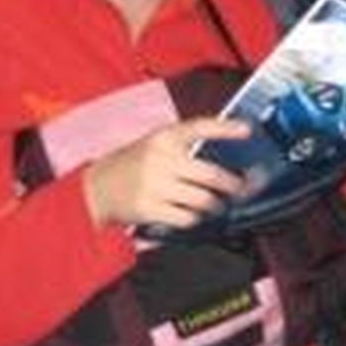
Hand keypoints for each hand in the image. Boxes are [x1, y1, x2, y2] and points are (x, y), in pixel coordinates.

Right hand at [83, 116, 251, 231]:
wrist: (97, 187)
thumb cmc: (133, 164)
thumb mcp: (155, 144)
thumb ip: (184, 145)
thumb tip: (227, 152)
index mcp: (164, 137)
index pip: (200, 127)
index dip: (226, 128)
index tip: (247, 130)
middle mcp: (161, 158)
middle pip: (211, 175)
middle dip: (233, 185)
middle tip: (241, 188)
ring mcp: (155, 184)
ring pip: (203, 200)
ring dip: (215, 205)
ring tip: (215, 204)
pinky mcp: (150, 208)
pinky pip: (187, 218)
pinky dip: (195, 218)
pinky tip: (192, 213)